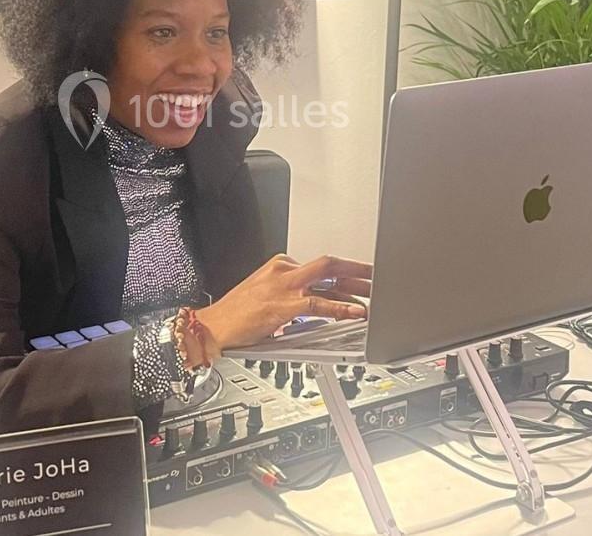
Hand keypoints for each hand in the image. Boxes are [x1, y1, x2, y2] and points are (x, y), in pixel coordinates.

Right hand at [195, 255, 371, 350]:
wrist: (213, 326)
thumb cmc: (236, 315)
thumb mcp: (267, 296)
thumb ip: (293, 296)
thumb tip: (318, 304)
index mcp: (280, 266)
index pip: (320, 267)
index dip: (345, 275)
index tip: (360, 280)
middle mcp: (284, 271)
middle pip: (329, 264)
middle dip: (357, 270)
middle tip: (378, 276)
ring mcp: (284, 287)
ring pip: (329, 278)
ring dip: (357, 286)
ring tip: (375, 294)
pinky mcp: (284, 305)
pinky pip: (319, 303)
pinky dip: (341, 307)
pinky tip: (356, 312)